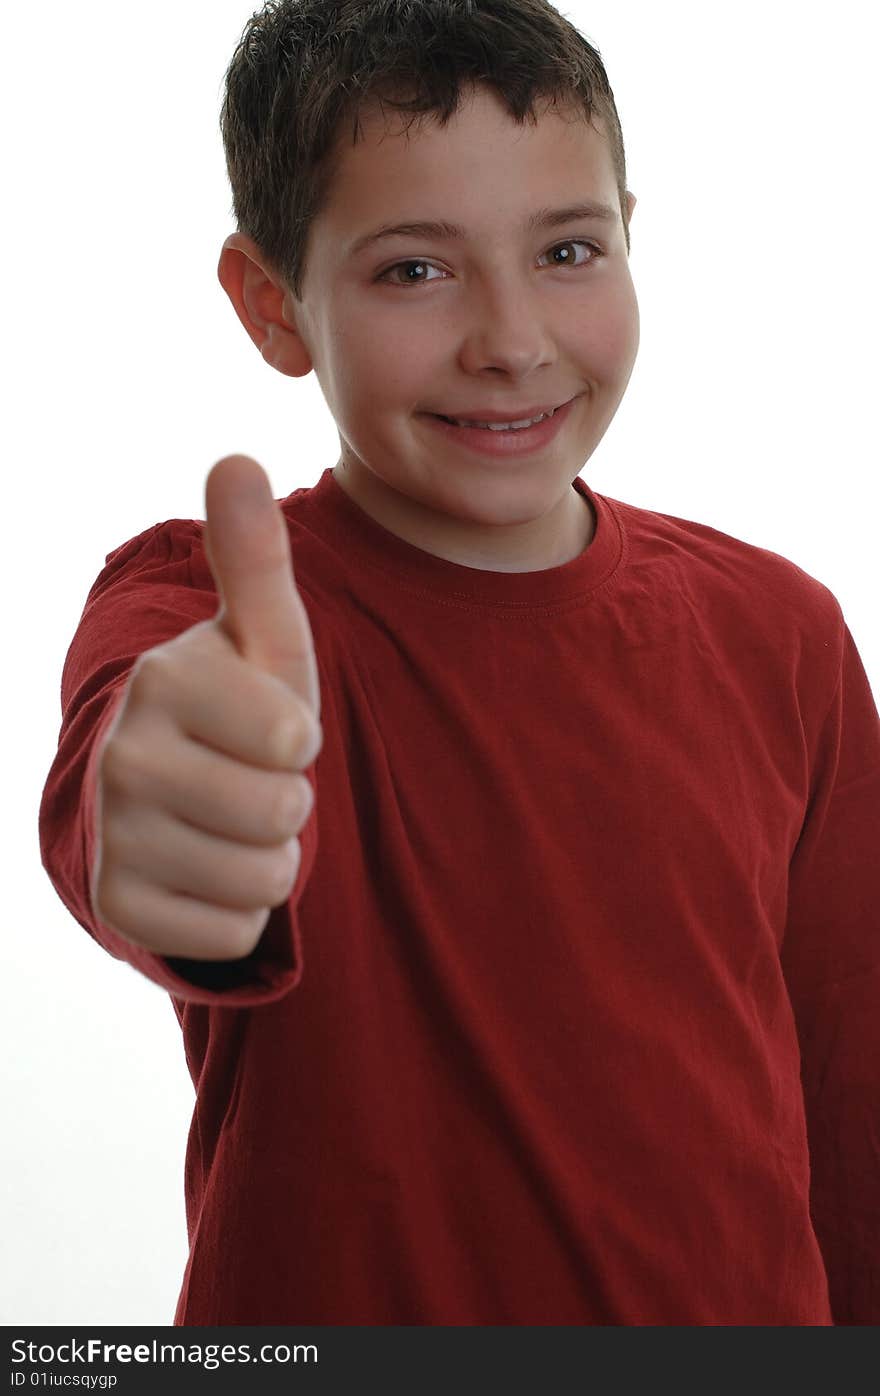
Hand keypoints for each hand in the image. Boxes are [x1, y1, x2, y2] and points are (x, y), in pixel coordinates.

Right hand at [91, 455, 322, 960]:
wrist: (171, 793)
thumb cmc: (235, 708)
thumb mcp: (258, 638)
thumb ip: (254, 559)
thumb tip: (235, 458)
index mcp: (165, 680)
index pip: (291, 737)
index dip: (298, 739)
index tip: (266, 727)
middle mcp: (124, 756)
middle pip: (283, 812)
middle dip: (287, 803)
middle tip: (249, 779)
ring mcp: (115, 835)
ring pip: (264, 878)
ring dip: (269, 855)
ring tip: (232, 821)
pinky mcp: (119, 906)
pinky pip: (234, 929)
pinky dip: (239, 907)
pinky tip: (208, 866)